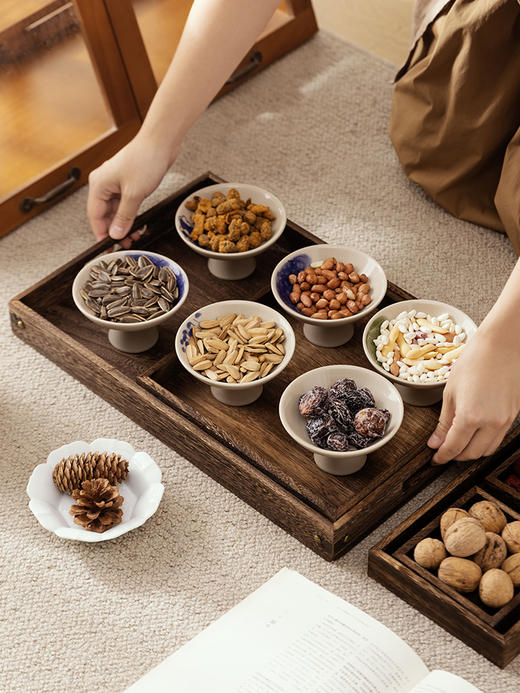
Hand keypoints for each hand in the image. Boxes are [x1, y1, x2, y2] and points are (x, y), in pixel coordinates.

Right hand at [87, 135, 175, 247]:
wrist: (161, 142)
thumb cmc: (145, 160)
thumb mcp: (134, 194)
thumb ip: (124, 217)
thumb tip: (116, 234)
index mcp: (99, 184)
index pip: (95, 216)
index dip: (101, 233)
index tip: (107, 247)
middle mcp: (104, 183)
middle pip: (104, 214)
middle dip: (114, 230)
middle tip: (124, 245)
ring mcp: (116, 182)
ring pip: (115, 209)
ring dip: (123, 224)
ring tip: (133, 237)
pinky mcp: (127, 182)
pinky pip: (124, 203)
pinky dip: (129, 214)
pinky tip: (136, 224)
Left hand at [428, 331, 519, 462]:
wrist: (502, 346)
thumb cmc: (475, 362)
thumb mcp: (450, 392)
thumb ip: (444, 421)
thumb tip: (435, 442)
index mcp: (471, 417)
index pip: (454, 448)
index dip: (442, 456)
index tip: (434, 459)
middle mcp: (491, 423)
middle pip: (472, 454)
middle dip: (455, 457)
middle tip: (443, 452)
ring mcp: (505, 421)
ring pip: (487, 450)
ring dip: (471, 452)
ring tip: (457, 445)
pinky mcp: (513, 416)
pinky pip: (498, 439)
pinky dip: (485, 442)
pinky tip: (474, 435)